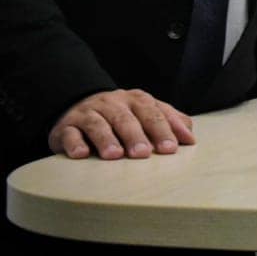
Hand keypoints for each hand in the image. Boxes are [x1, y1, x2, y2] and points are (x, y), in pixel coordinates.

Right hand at [47, 89, 195, 159]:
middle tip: (144, 153)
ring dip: (106, 139)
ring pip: (98, 124)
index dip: (163, 130)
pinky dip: (74, 143)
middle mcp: (112, 103)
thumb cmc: (122, 116)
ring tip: (115, 155)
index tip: (171, 148)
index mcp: (136, 100)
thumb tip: (190, 137)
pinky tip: (80, 154)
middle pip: (126, 118)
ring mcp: (88, 113)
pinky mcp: (66, 127)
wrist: (80, 107)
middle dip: (136, 136)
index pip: (153, 113)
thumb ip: (169, 121)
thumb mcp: (146, 113)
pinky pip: (70, 133)